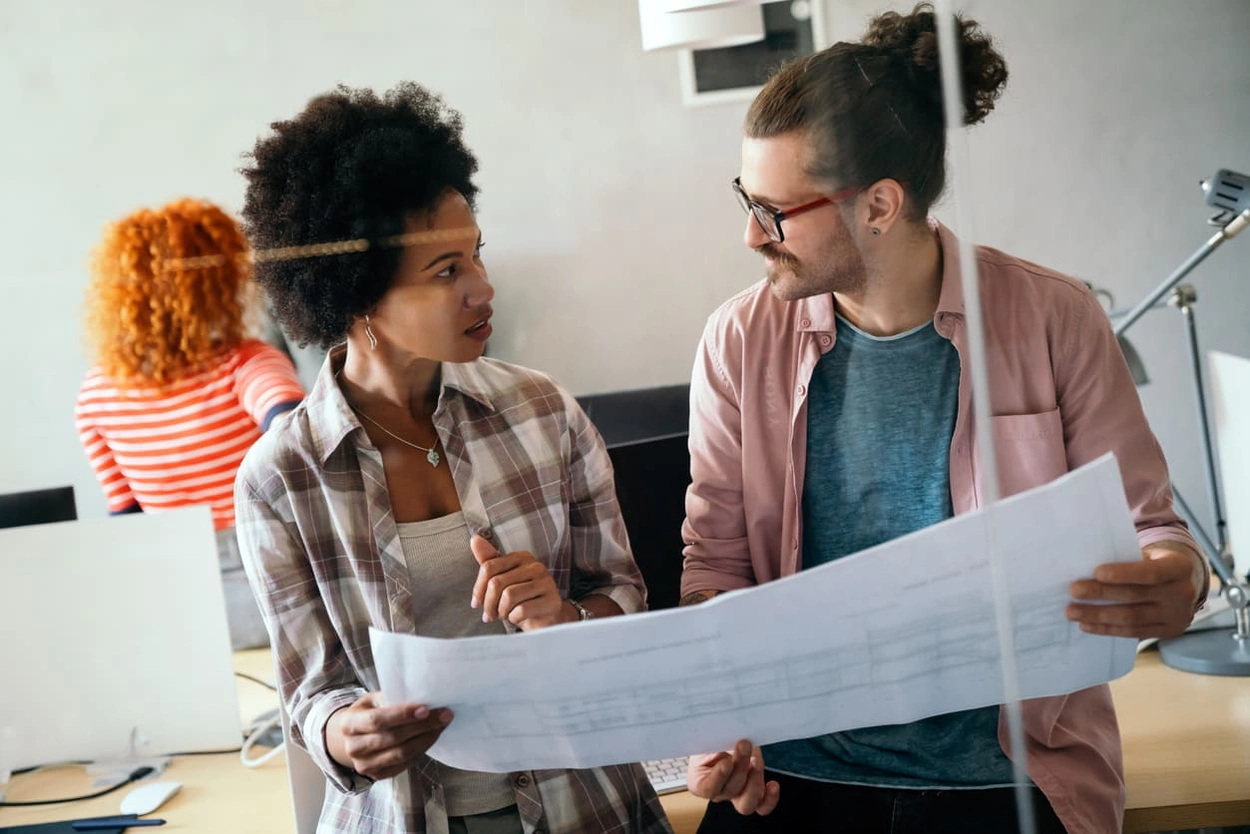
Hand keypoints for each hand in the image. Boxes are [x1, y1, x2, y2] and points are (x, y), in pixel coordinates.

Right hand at [325, 692, 452, 780]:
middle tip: (444, 715)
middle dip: (423, 726)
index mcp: (349, 724)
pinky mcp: (377, 776)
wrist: (352, 738)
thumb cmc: (367, 713)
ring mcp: (364, 765)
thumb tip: (422, 696)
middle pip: (393, 738)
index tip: (426, 709)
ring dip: (426, 739)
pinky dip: (421, 750)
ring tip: (441, 725)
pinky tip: (431, 737)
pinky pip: (404, 764)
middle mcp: (353, 747)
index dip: (402, 715)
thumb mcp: (372, 700)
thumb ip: (390, 698)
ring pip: (401, 754)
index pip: (377, 720)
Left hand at [470, 535, 569, 630]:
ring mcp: (546, 583)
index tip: (477, 603)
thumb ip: (489, 561)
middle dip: (488, 603)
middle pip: (496, 583)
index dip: (478, 588)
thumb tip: (475, 540)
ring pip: (508, 596)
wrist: (545, 619)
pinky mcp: (552, 601)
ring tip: (504, 615)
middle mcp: (535, 566)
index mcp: (522, 557)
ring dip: (501, 611)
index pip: (489, 567)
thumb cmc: (522, 599)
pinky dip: (514, 618)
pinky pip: (522, 610)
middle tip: (490, 614)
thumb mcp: (503, 580)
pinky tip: (517, 618)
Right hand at [687, 739, 779, 815]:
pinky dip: (769, 798)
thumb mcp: (708, 736)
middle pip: (729, 791)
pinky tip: (772, 785)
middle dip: (740, 768)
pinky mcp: (754, 794)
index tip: (727, 761)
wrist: (725, 738)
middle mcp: (718, 793)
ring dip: (754, 781)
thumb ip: (714, 739)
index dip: (718, 777)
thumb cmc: (713, 738)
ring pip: (746, 803)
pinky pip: (762, 805)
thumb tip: (727, 735)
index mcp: (699, 781)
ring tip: (756, 761)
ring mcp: (737, 796)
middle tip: (744, 746)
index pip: (707, 788)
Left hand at [1067, 543, 1204, 638]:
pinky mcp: (1168, 631)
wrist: (1183, 583)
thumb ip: (1127, 559)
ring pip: (1132, 617)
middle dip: (1101, 594)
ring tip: (1072, 611)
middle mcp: (1183, 593)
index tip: (1096, 572)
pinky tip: (1086, 624)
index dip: (1123, 573)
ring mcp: (1177, 616)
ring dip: (1098, 615)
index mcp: (1179, 567)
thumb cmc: (1155, 563)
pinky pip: (1133, 631)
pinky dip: (1107, 628)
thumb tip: (1086, 567)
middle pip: (1136, 595)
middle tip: (1074, 591)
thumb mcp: (1150, 554)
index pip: (1150, 572)